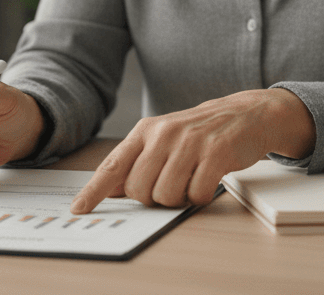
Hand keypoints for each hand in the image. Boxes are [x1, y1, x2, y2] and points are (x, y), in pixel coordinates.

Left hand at [69, 88, 313, 213]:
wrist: (245, 114)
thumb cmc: (200, 132)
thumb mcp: (164, 139)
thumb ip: (136, 162)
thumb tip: (110, 189)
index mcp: (146, 130)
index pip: (113, 166)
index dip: (94, 191)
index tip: (79, 209)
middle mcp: (164, 134)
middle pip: (140, 190)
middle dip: (154, 197)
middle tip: (172, 182)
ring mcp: (190, 142)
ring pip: (166, 195)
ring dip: (179, 198)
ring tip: (191, 179)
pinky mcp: (216, 153)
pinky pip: (196, 195)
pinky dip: (201, 196)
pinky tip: (208, 179)